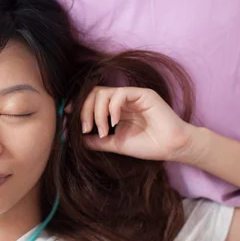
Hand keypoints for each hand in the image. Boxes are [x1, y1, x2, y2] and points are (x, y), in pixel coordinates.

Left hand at [72, 86, 195, 161]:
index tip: (67, 119)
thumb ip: (97, 140)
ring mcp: (132, 95)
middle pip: (93, 94)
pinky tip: (114, 122)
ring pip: (103, 92)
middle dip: (84, 110)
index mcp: (115, 109)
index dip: (78, 106)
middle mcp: (121, 100)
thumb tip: (76, 138)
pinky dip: (112, 108)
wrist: (171, 148)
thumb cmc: (147, 145)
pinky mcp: (142, 94)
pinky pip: (119, 93)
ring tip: (101, 129)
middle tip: (85, 128)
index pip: (91, 100)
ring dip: (97, 112)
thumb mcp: (115, 144)